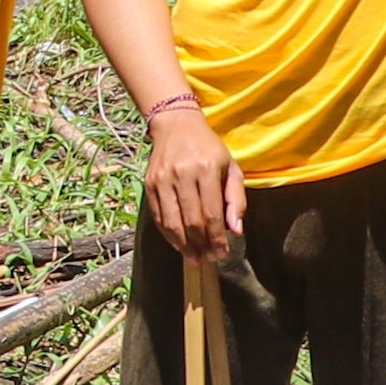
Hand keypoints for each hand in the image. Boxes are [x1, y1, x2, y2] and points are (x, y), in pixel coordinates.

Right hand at [146, 104, 245, 266]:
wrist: (176, 124)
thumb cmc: (209, 148)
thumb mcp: (231, 167)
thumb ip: (236, 199)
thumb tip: (236, 231)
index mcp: (206, 170)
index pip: (211, 213)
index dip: (217, 238)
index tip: (222, 253)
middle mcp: (182, 175)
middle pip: (191, 221)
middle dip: (201, 245)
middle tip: (208, 260)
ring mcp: (162, 180)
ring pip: (172, 222)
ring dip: (183, 245)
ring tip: (193, 258)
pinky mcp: (149, 184)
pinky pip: (158, 216)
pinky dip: (168, 234)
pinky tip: (178, 244)